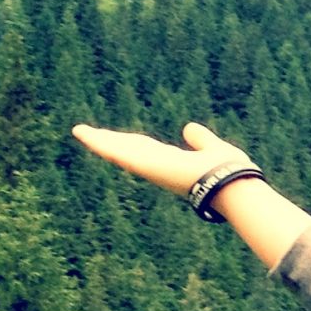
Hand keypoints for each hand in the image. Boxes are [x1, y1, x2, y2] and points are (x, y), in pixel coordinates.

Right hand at [71, 121, 308, 269]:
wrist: (231, 183)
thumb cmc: (227, 171)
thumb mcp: (212, 147)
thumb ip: (200, 139)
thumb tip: (189, 127)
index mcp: (171, 161)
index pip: (145, 149)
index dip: (128, 141)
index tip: (113, 136)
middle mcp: (158, 165)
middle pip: (127, 149)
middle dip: (106, 140)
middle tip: (83, 132)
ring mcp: (152, 167)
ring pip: (121, 151)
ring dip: (99, 141)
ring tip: (79, 131)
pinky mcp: (149, 165)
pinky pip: (122, 153)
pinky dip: (105, 145)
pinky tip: (88, 136)